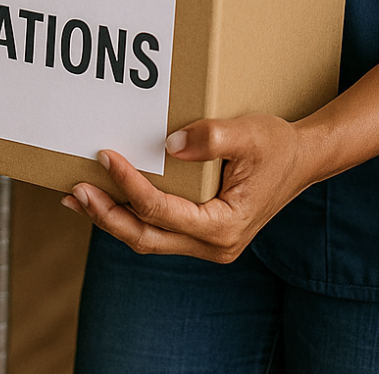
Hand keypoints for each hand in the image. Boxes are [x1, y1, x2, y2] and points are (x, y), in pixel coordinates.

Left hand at [61, 114, 311, 262]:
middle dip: (107, 215)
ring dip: (112, 218)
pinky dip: (130, 215)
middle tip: (75, 191)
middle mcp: (214, 245)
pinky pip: (158, 231)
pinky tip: (107, 200)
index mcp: (224, 226)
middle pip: (147, 238)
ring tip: (77, 198)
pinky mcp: (201, 234)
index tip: (106, 156)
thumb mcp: (248, 134)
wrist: (303, 160)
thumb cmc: (277, 145)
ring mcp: (207, 244)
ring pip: (148, 239)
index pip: (162, 210)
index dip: (129, 184)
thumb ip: (210, 137)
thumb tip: (169, 143)